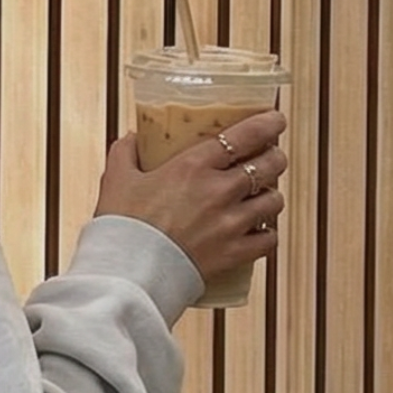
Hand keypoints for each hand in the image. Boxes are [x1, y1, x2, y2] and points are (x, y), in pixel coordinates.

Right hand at [93, 109, 288, 285]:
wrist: (128, 272)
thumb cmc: (122, 224)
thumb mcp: (116, 179)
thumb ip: (125, 153)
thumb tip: (132, 138)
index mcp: (192, 166)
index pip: (244, 135)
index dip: (267, 124)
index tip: (275, 120)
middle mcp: (219, 190)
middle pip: (269, 164)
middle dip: (275, 157)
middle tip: (270, 156)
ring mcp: (230, 223)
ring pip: (274, 201)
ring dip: (271, 195)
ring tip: (263, 195)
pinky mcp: (234, 253)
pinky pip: (269, 240)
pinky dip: (267, 234)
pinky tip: (259, 231)